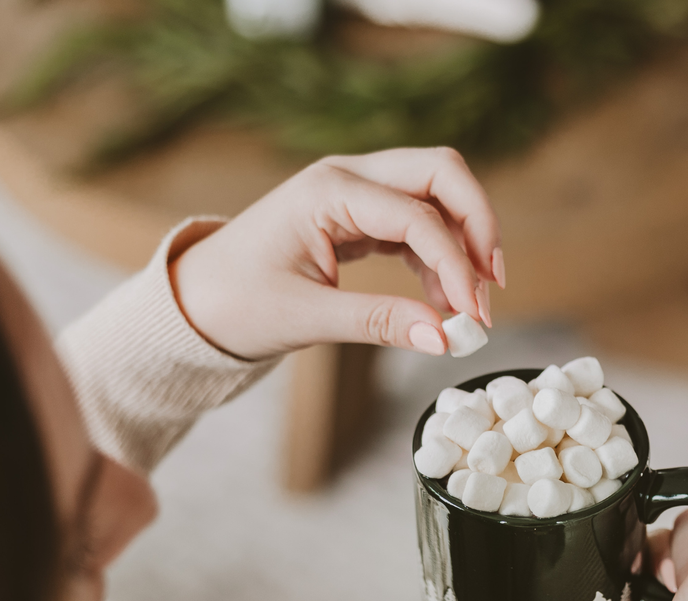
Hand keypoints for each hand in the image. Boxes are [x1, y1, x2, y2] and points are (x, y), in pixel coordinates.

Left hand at [168, 147, 503, 360]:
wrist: (195, 302)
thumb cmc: (235, 303)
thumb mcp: (306, 317)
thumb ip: (379, 323)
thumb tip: (445, 338)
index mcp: (329, 190)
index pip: (418, 216)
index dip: (456, 265)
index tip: (473, 317)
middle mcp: (346, 178)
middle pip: (442, 174)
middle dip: (477, 226)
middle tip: (491, 287)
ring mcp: (352, 193)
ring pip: (434, 195)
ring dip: (462, 243)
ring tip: (470, 306)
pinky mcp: (356, 218)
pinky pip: (414, 225)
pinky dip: (437, 258)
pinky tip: (442, 300)